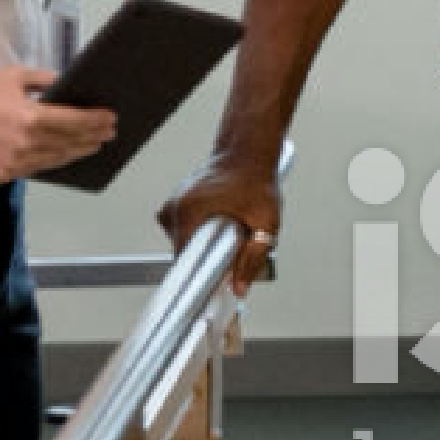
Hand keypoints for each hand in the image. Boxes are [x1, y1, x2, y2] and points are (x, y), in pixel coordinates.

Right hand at [0, 67, 114, 183]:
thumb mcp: (16, 77)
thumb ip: (46, 81)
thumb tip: (68, 85)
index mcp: (31, 117)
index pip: (76, 122)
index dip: (96, 121)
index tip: (110, 118)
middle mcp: (26, 143)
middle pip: (71, 143)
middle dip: (93, 137)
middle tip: (108, 133)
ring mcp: (15, 162)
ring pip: (57, 159)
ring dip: (77, 152)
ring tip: (91, 145)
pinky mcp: (4, 173)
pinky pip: (36, 169)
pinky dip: (53, 160)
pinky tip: (64, 154)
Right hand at [158, 150, 280, 295]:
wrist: (248, 152)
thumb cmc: (257, 181)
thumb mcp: (266, 222)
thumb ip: (253, 258)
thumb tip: (238, 288)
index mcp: (188, 212)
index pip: (183, 261)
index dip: (200, 278)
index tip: (214, 286)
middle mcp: (174, 208)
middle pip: (184, 253)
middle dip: (207, 261)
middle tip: (232, 256)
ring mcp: (173, 204)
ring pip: (185, 243)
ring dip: (205, 247)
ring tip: (229, 237)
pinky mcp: (177, 204)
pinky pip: (184, 231)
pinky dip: (201, 235)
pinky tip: (220, 229)